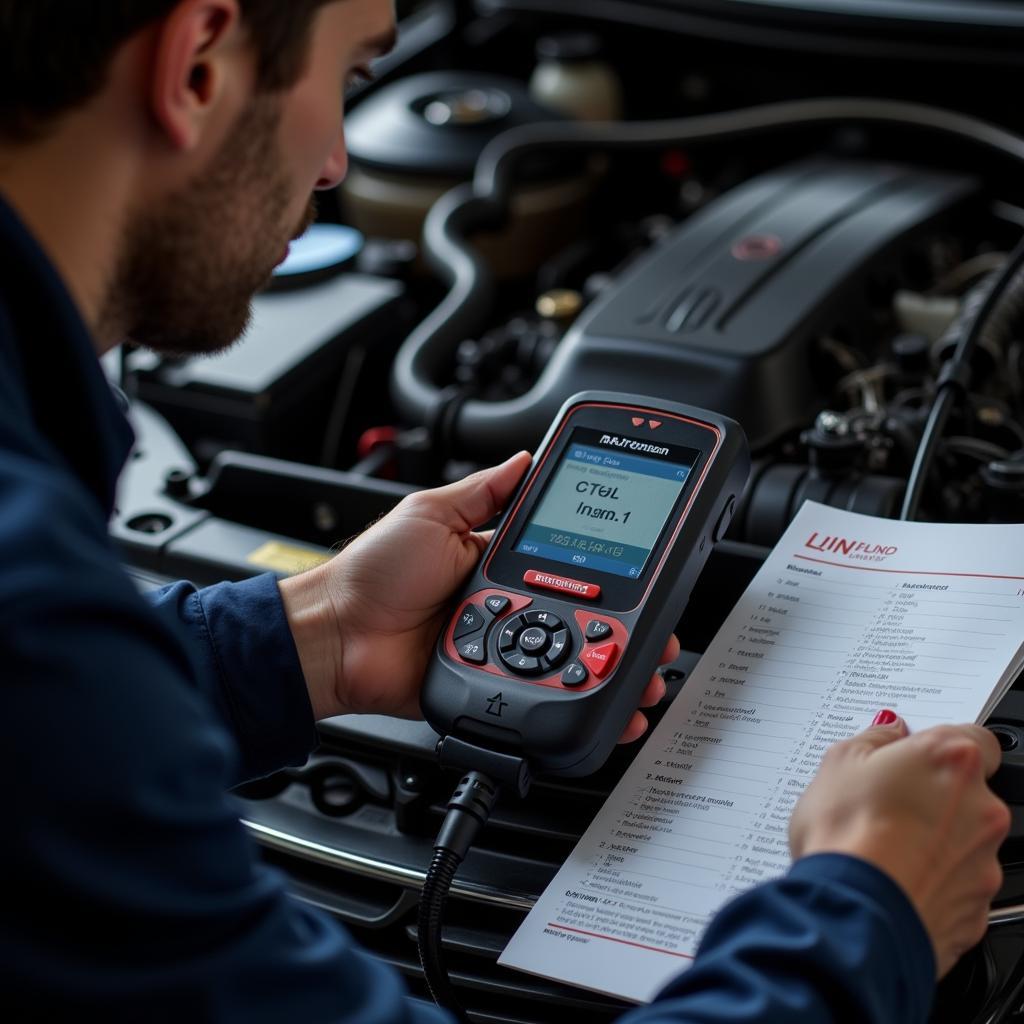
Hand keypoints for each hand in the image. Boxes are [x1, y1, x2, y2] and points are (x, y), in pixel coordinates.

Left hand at [280, 451, 676, 740]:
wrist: (336, 635)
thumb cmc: (372, 573)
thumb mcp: (431, 513)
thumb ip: (484, 491)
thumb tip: (526, 458)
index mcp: (499, 561)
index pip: (570, 563)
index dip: (610, 570)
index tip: (647, 568)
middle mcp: (509, 606)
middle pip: (583, 620)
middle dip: (629, 631)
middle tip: (659, 637)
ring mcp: (503, 649)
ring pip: (570, 663)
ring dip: (614, 669)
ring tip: (647, 670)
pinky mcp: (491, 686)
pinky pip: (539, 697)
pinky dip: (576, 703)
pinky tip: (609, 705)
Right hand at [789, 716, 1009, 977]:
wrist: (856, 912)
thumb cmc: (847, 834)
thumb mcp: (839, 761)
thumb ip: (873, 738)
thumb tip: (888, 731)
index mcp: (953, 760)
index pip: (974, 738)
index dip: (940, 746)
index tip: (911, 755)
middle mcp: (982, 808)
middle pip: (968, 792)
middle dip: (933, 795)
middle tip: (884, 803)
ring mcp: (984, 862)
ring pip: (963, 841)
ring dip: (932, 840)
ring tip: (880, 847)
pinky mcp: (977, 909)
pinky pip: (955, 885)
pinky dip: (930, 881)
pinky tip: (892, 879)